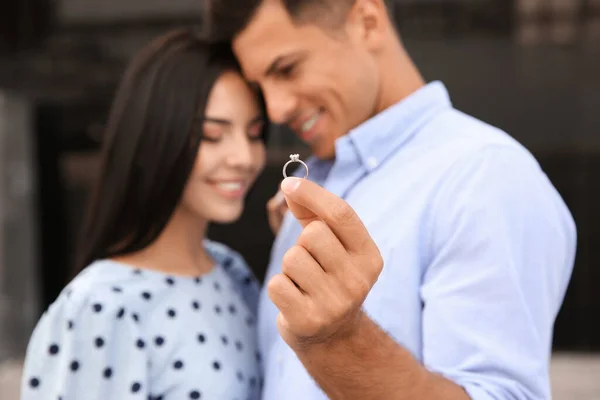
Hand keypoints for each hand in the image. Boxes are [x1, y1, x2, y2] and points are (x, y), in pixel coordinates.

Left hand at [267, 177, 383, 349]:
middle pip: (312, 235)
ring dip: (290, 268)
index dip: (312, 193)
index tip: (288, 184)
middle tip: (311, 263)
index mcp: (369, 256)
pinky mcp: (309, 321)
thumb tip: (290, 186)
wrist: (332, 336)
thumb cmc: (328, 277)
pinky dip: (279, 288)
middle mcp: (358, 280)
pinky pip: (277, 284)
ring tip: (303, 282)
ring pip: (292, 259)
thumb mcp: (332, 245)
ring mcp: (335, 304)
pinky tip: (295, 299)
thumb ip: (313, 213)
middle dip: (302, 243)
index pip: (341, 214)